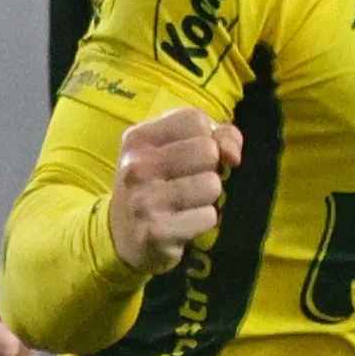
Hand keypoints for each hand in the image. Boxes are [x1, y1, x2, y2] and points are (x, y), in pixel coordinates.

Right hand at [108, 109, 241, 273]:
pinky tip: (185, 223)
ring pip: (212, 184)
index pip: (196, 119)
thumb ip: (215, 136)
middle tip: (191, 182)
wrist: (121, 236)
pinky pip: (208, 216)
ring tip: (188, 203)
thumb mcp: (173, 149)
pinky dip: (204, 221)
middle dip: (210, 168)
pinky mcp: (156, 231)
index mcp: (138, 138)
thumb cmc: (157, 185)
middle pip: (208, 150)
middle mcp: (137, 165)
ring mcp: (144, 199)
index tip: (195, 156)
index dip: (207, 137)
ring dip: (209, 197)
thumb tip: (233, 154)